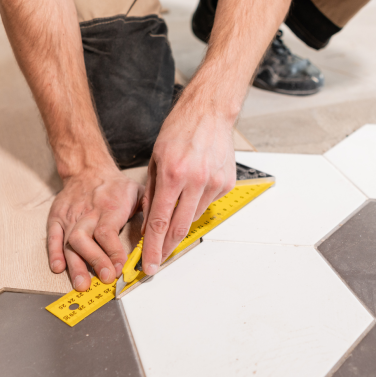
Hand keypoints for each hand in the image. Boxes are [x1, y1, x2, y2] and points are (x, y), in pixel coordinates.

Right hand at [47, 168, 142, 290]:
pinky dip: (54, 253)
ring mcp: (70, 216)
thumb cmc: (115, 186)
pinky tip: (59, 268)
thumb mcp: (138, 192)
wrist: (88, 169)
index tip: (119, 268)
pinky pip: (53, 237)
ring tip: (82, 284)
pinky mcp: (57, 218)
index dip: (112, 252)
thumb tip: (158, 234)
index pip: (107, 232)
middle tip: (104, 278)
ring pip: (70, 242)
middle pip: (85, 239)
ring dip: (75, 264)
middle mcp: (87, 212)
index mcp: (109, 207)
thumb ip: (148, 211)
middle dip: (94, 261)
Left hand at [140, 92, 236, 274]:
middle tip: (157, 261)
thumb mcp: (156, 159)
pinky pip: (207, 204)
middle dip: (166, 248)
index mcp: (173, 174)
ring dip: (181, 222)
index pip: (161, 221)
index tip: (149, 263)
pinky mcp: (227, 183)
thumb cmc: (180, 129)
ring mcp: (214, 183)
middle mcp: (196, 181)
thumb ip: (152, 193)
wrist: (210, 112)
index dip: (153, 247)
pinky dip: (196, 204)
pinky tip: (193, 188)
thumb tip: (149, 222)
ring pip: (194, 217)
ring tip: (173, 214)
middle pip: (180, 227)